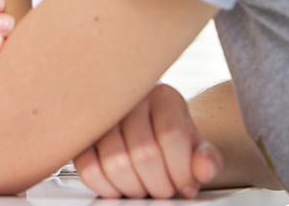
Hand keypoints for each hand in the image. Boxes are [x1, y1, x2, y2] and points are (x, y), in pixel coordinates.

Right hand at [74, 84, 222, 199]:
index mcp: (163, 96)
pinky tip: (121, 186)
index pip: (171, 135)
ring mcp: (102, 115)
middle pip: (144, 153)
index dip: (181, 171)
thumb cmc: (170, 137)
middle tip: (164, 190)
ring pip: (115, 162)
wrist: (147, 127)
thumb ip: (206, 158)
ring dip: (134, 189)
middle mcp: (130, 98)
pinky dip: (107, 187)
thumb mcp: (194, 144)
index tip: (185, 186)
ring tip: (144, 188)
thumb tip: (205, 169)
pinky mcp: (82, 134)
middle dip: (159, 185)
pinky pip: (88, 168)